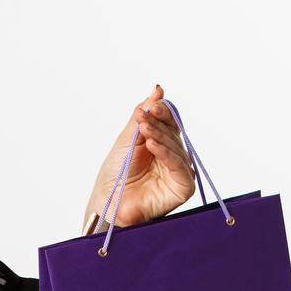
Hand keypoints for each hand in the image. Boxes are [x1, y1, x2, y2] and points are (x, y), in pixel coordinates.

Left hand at [81, 84, 195, 230]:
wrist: (108, 201)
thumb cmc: (116, 173)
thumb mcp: (128, 138)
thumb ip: (143, 114)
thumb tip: (158, 88)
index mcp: (162, 144)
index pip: (169, 122)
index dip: (163, 112)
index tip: (152, 106)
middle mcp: (172, 156)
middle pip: (173, 133)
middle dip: (157, 124)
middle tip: (143, 119)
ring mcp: (178, 172)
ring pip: (176, 147)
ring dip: (159, 136)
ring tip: (144, 132)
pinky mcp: (182, 187)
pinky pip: (178, 166)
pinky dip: (165, 153)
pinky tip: (152, 145)